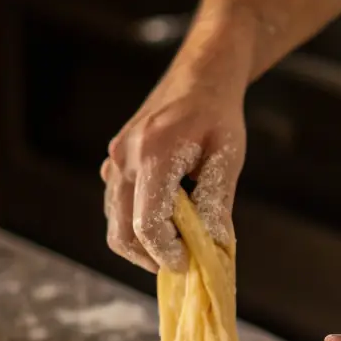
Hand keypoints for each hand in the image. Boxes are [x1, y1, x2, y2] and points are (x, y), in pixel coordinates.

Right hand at [102, 63, 246, 272]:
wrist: (199, 77)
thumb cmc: (218, 115)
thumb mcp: (226, 158)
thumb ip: (216, 204)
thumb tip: (211, 248)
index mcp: (153, 154)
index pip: (147, 224)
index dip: (166, 253)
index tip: (188, 263)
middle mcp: (124, 157)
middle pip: (121, 231)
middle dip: (149, 256)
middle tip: (181, 261)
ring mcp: (114, 158)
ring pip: (114, 221)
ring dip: (141, 242)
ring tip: (177, 242)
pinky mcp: (114, 161)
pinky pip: (116, 205)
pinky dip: (135, 222)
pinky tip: (166, 219)